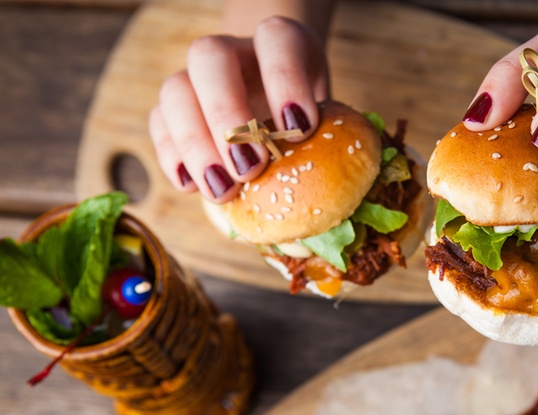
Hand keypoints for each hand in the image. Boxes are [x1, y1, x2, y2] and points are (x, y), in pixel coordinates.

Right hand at [149, 16, 328, 202]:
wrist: (278, 94)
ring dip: (194, 144)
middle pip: (210, 59)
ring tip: (222, 190)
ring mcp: (197, 76)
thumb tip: (343, 217)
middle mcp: (233, 51)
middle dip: (228, 116)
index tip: (300, 127)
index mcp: (280, 41)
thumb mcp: (331, 116)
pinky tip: (191, 187)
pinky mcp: (174, 106)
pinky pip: (158, 122)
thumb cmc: (309, 113)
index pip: (276, 39)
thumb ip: (335, 147)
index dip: (285, 79)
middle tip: (251, 168)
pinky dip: (171, 155)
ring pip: (175, 90)